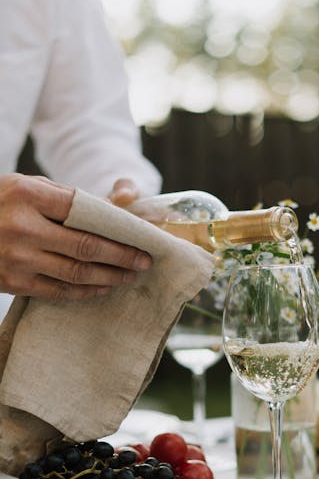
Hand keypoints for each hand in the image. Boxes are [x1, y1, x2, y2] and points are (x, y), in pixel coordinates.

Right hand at [0, 174, 151, 299]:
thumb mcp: (24, 187)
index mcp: (27, 195)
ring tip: (129, 276)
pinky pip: (58, 290)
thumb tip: (113, 211)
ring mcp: (16, 257)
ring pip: (76, 272)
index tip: (140, 234)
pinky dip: (85, 290)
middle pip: (86, 246)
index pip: (84, 211)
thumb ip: (64, 197)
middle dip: (122, 256)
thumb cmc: (0, 204)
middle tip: (145, 261)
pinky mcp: (12, 282)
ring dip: (109, 276)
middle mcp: (22, 227)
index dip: (116, 226)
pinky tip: (102, 287)